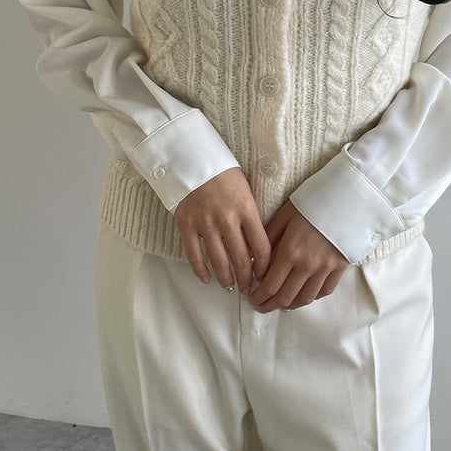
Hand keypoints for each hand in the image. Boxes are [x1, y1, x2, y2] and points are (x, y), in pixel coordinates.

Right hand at [174, 166, 270, 293]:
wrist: (195, 161)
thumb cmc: (225, 177)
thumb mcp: (247, 194)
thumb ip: (251, 220)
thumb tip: (257, 251)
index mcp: (246, 209)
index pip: (261, 247)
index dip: (264, 267)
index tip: (264, 275)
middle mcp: (227, 219)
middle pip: (241, 259)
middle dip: (247, 279)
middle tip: (248, 289)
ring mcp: (205, 223)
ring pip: (219, 261)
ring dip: (226, 279)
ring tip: (230, 287)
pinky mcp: (186, 224)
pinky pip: (194, 255)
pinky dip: (200, 271)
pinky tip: (207, 279)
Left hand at [247, 200, 350, 311]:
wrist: (348, 197)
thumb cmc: (313, 202)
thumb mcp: (285, 214)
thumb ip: (269, 238)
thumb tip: (256, 259)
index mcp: (290, 251)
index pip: (270, 285)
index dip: (258, 296)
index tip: (251, 298)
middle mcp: (307, 264)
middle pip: (285, 297)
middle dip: (269, 305)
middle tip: (261, 306)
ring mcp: (325, 268)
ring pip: (304, 299)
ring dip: (289, 305)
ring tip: (279, 303)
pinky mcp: (340, 267)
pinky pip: (324, 291)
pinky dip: (310, 297)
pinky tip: (302, 294)